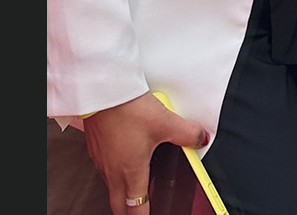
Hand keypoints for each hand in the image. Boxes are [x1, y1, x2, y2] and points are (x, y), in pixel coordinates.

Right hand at [82, 91, 210, 214]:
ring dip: (121, 193)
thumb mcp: (166, 123)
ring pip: (110, 187)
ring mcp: (101, 160)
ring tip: (132, 190)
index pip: (136, 209)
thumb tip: (200, 138)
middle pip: (118, 205)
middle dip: (128, 213)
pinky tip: (123, 161)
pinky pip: (104, 169)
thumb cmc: (127, 110)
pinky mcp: (95, 147)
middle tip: (138, 213)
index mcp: (130, 173)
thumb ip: (188, 133)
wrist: (102, 93)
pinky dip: (114, 173)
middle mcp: (113, 171)